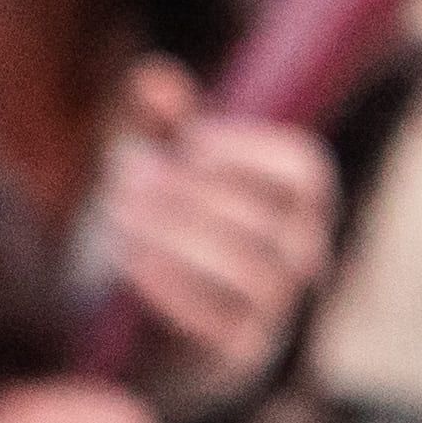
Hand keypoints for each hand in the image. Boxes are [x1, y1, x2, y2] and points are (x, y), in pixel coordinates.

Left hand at [87, 60, 339, 405]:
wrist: (166, 321)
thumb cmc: (177, 221)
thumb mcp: (168, 164)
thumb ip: (161, 118)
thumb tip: (152, 73)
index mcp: (301, 201)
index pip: (304, 167)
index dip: (240, 149)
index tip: (184, 142)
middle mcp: (304, 252)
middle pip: (263, 216)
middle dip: (185, 190)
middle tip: (122, 173)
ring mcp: (279, 304)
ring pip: (246, 268)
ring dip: (174, 235)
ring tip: (116, 212)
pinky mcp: (242, 349)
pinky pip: (221, 320)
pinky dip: (171, 284)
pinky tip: (131, 257)